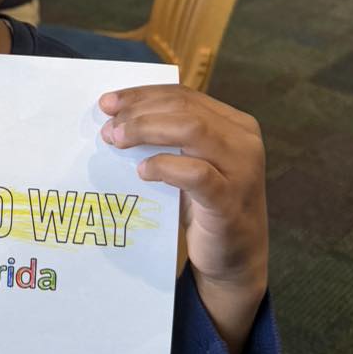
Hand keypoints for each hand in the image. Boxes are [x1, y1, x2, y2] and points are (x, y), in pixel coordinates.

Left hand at [99, 84, 267, 353]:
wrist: (234, 258)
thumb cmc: (205, 204)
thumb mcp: (191, 162)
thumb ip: (170, 137)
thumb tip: (117, 116)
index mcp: (235, 125)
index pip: (184, 96)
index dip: (143, 95)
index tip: (108, 102)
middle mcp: (244, 141)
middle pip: (185, 108)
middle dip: (140, 112)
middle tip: (108, 126)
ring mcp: (242, 170)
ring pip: (192, 130)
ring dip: (146, 130)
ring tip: (117, 141)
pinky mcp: (230, 201)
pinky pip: (195, 173)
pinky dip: (164, 166)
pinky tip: (142, 171)